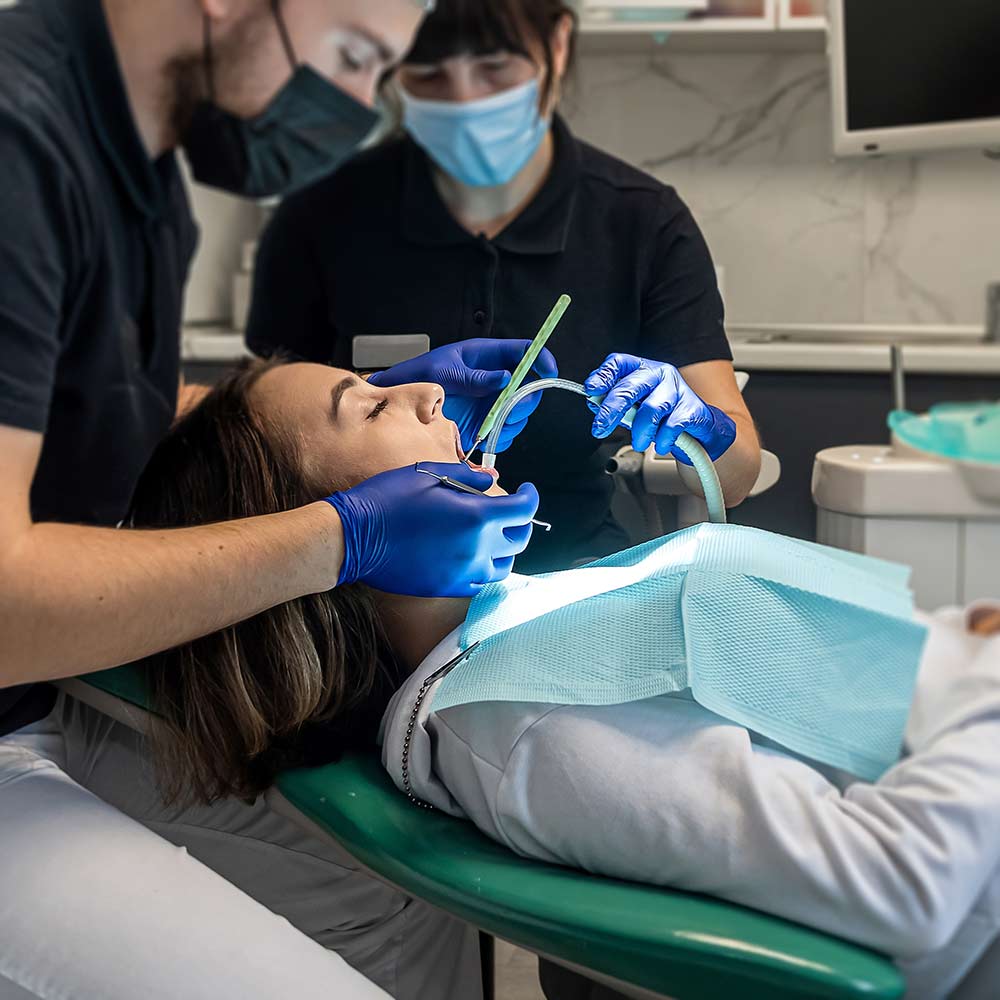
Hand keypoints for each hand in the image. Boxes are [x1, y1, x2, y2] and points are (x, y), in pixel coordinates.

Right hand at [324, 462, 538, 596]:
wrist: (354, 538)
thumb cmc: (388, 500)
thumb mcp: (428, 475)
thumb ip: (468, 477)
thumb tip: (493, 479)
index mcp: (476, 516)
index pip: (524, 510)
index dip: (531, 496)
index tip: (526, 490)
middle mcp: (476, 548)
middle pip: (519, 539)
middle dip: (520, 521)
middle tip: (508, 511)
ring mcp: (463, 572)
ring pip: (504, 566)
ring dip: (504, 549)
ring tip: (491, 535)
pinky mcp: (448, 587)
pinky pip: (481, 583)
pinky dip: (484, 568)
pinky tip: (471, 554)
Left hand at [369, 340, 557, 452]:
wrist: (400, 402)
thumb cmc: (418, 377)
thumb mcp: (444, 371)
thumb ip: (474, 377)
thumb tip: (505, 378)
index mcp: (487, 356)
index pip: (525, 351)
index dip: (541, 359)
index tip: (548, 370)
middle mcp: (495, 379)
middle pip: (529, 387)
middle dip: (525, 400)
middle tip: (509, 408)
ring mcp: (491, 402)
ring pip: (520, 413)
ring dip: (512, 421)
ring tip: (490, 425)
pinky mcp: (485, 423)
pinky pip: (505, 432)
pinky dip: (500, 437)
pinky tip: (485, 436)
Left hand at [584, 353, 736, 463]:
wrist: (697, 424)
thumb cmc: (660, 412)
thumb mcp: (633, 404)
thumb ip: (613, 401)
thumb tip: (593, 402)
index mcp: (641, 368)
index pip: (618, 363)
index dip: (603, 376)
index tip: (591, 390)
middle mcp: (659, 373)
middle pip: (630, 387)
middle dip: (611, 411)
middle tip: (600, 429)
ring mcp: (676, 389)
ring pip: (651, 409)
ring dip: (640, 431)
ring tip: (637, 442)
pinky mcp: (691, 408)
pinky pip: (671, 426)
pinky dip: (661, 440)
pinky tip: (659, 445)